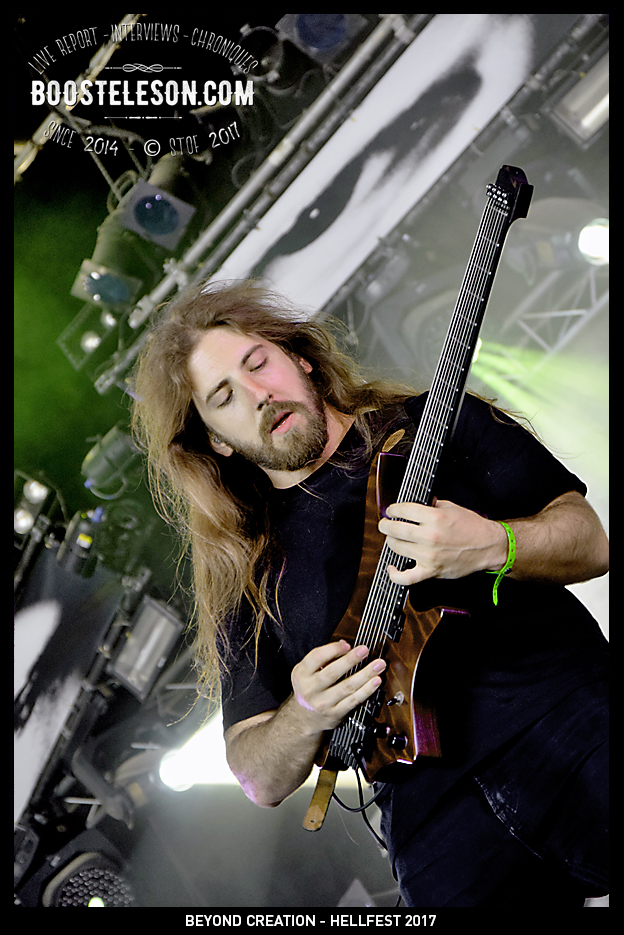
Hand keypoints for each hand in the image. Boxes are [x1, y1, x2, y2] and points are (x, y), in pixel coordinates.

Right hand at [291, 640, 385, 732]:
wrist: (304, 717)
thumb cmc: (308, 688)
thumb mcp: (307, 671)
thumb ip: (324, 657)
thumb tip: (344, 644)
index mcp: (302, 674)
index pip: (317, 657)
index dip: (333, 649)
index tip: (347, 645)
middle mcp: (310, 689)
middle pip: (333, 672)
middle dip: (351, 660)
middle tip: (365, 650)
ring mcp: (323, 703)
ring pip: (347, 687)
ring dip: (365, 675)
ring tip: (378, 665)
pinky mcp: (335, 713)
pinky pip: (354, 700)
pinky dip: (367, 690)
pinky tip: (375, 681)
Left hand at [378, 498, 506, 585]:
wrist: (489, 546)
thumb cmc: (472, 527)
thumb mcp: (452, 507)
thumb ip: (432, 504)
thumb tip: (416, 502)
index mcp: (435, 517)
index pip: (403, 511)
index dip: (393, 510)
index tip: (391, 511)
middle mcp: (430, 536)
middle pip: (395, 530)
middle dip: (386, 525)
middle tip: (385, 524)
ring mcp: (429, 555)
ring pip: (397, 549)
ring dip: (391, 542)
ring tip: (393, 539)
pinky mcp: (431, 571)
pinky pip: (407, 577)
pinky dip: (395, 574)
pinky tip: (391, 567)